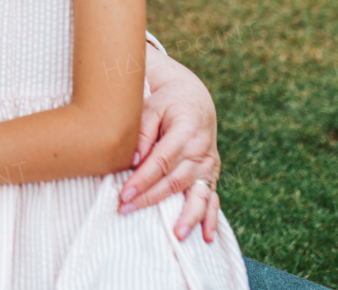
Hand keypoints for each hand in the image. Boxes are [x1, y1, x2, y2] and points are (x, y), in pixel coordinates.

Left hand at [119, 65, 220, 241]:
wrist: (194, 101)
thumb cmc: (166, 104)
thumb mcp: (152, 107)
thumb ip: (143, 132)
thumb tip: (135, 159)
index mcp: (185, 131)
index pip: (161, 161)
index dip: (143, 179)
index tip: (125, 194)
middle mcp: (200, 151)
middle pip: (175, 181)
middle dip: (151, 198)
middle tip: (126, 210)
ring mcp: (209, 165)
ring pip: (197, 194)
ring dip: (187, 216)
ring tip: (176, 234)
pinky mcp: (212, 175)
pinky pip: (213, 198)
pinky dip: (211, 218)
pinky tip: (206, 237)